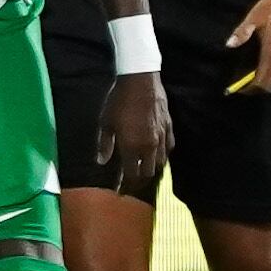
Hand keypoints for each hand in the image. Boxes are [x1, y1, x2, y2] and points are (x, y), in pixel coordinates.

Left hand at [99, 70, 169, 188]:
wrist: (140, 79)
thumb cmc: (118, 101)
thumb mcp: (106, 122)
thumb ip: (105, 144)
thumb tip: (101, 162)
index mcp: (132, 147)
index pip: (131, 175)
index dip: (125, 185)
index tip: (119, 191)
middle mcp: (149, 147)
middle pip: (148, 173)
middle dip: (139, 181)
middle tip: (131, 183)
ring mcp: (162, 138)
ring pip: (161, 163)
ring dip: (152, 169)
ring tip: (144, 170)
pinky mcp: (169, 128)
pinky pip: (168, 148)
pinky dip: (162, 155)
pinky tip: (157, 154)